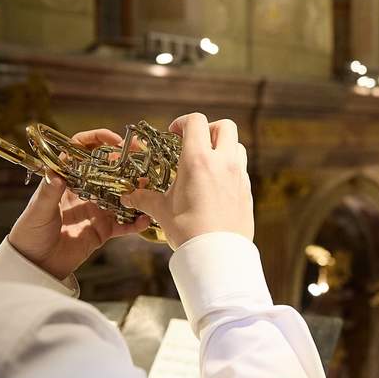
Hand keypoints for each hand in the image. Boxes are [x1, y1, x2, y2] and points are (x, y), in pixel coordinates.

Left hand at [8, 128, 151, 279]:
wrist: (35, 266)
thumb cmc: (29, 234)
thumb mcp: (38, 212)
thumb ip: (48, 193)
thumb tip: (57, 174)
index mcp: (66, 180)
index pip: (81, 151)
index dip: (97, 140)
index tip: (114, 140)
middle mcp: (83, 191)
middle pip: (107, 169)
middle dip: (125, 162)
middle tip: (141, 159)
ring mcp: (95, 210)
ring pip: (121, 195)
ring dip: (135, 191)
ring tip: (148, 189)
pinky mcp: (103, 230)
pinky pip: (123, 224)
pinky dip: (135, 222)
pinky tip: (145, 219)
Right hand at [122, 113, 252, 248]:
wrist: (217, 255)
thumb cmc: (188, 231)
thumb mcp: (162, 211)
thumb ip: (146, 198)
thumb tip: (130, 196)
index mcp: (198, 160)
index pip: (196, 122)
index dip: (183, 122)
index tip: (174, 134)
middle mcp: (223, 163)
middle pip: (226, 126)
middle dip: (209, 129)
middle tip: (194, 143)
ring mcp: (239, 176)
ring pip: (237, 146)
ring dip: (223, 147)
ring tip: (206, 163)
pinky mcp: (247, 191)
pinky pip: (241, 170)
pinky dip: (230, 169)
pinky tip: (216, 186)